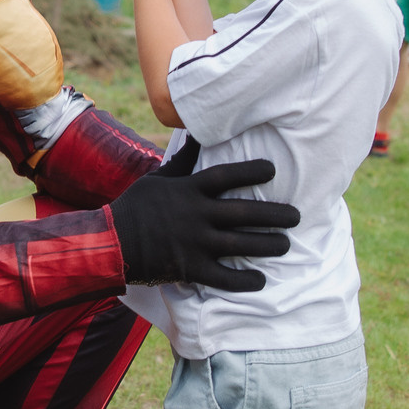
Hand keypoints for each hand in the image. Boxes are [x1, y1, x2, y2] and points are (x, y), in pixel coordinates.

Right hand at [109, 139, 299, 290]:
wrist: (111, 242)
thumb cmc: (137, 207)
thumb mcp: (159, 177)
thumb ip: (183, 158)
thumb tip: (196, 129)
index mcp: (189, 190)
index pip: (226, 176)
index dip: (251, 171)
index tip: (273, 170)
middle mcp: (195, 214)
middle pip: (243, 212)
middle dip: (274, 215)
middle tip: (297, 216)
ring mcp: (193, 243)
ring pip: (240, 244)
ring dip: (268, 244)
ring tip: (286, 244)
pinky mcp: (189, 268)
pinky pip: (223, 277)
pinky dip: (244, 280)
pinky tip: (261, 280)